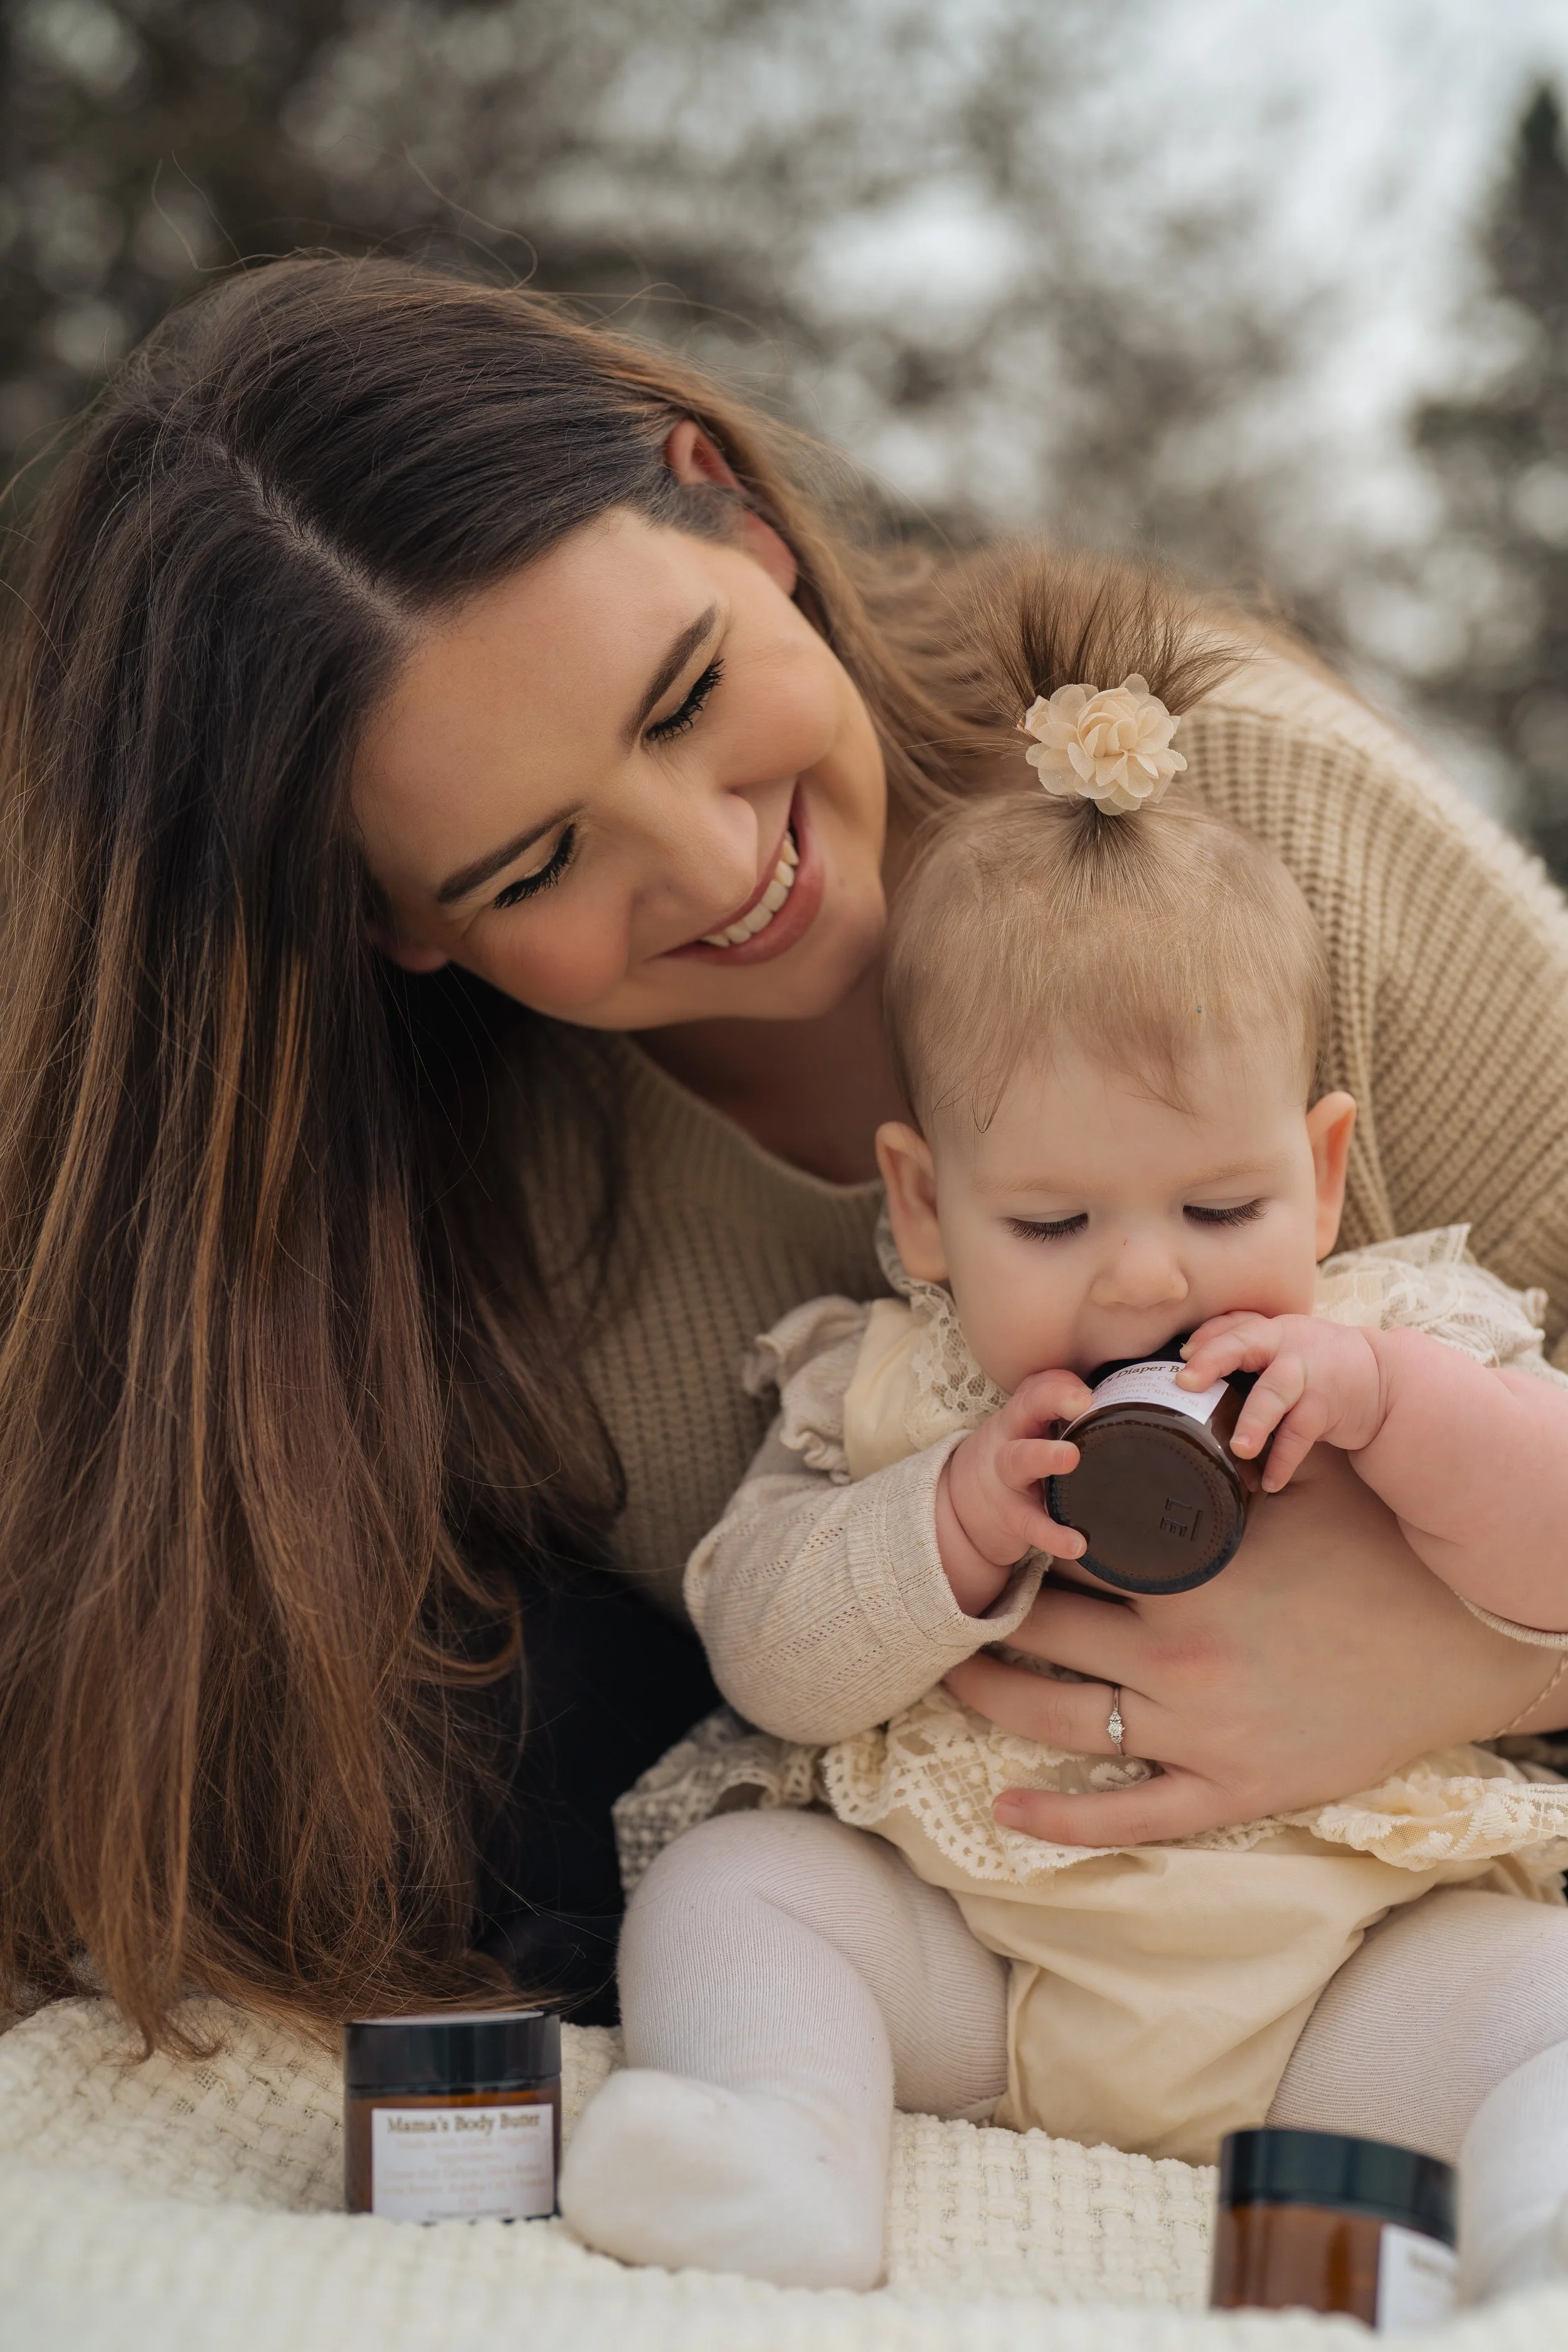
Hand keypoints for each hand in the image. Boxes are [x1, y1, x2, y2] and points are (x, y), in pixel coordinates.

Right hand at [936, 1370, 1092, 1613]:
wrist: (966, 1505)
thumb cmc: (1018, 1459)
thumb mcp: (1033, 1434)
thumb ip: (1072, 1418)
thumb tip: (1141, 1401)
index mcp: (1024, 1415)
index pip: (1038, 1386)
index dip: (1059, 1384)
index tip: (1087, 1391)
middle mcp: (1011, 1437)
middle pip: (1023, 1409)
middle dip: (1051, 1400)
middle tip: (1083, 1403)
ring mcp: (1007, 1476)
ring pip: (1019, 1460)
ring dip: (1044, 1455)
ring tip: (1071, 1457)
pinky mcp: (1011, 1516)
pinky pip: (1031, 1524)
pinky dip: (1053, 1535)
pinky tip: (1077, 1544)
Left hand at [942, 1445, 1567, 1844]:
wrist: (1461, 1651)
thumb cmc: (1380, 1559)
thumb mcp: (1299, 1489)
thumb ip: (1221, 1456)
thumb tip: (1165, 1405)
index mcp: (1189, 1579)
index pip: (1072, 1553)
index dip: (1028, 1537)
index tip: (997, 1525)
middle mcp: (1178, 1660)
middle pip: (1046, 1631)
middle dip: (993, 1610)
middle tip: (956, 1596)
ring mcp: (1199, 1735)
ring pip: (1059, 1719)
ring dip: (993, 1696)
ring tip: (952, 1675)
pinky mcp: (1227, 1793)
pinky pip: (1124, 1815)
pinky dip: (1057, 1818)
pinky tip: (1004, 1808)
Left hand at [1179, 1312, 1385, 1489]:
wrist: (1380, 1378)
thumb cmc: (1317, 1360)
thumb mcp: (1283, 1343)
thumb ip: (1243, 1344)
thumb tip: (1186, 1356)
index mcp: (1271, 1329)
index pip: (1234, 1325)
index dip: (1206, 1338)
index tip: (1180, 1355)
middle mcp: (1288, 1346)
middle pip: (1248, 1346)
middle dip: (1215, 1360)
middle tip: (1187, 1384)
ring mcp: (1309, 1376)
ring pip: (1276, 1393)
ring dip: (1255, 1421)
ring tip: (1238, 1448)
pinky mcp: (1326, 1408)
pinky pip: (1300, 1435)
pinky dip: (1283, 1460)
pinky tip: (1270, 1481)